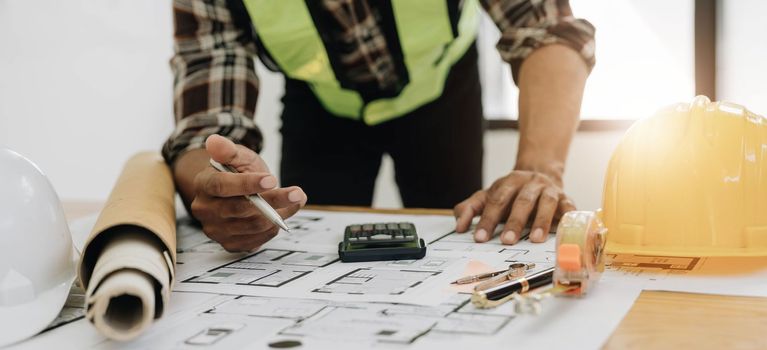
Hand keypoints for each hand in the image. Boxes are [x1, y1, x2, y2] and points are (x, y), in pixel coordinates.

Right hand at [189, 135, 306, 251]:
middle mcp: (205, 210)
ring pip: (252, 225)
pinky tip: (282, 214)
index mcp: (203, 185)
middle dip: (273, 200)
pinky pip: (257, 240)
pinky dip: (274, 227)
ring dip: (279, 214)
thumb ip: (229, 150)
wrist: (237, 193)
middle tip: (297, 193)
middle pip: (240, 208)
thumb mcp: (237, 156)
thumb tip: (214, 141)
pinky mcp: (229, 244)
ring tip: (295, 200)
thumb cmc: (237, 173)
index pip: (221, 185)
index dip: (247, 184)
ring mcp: (216, 230)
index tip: (272, 180)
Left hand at [453, 170, 574, 244]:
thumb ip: (471, 209)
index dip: (488, 219)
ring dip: (541, 220)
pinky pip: (569, 206)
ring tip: (535, 239)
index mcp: (509, 182)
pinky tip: (564, 228)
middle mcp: (530, 184)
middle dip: (514, 222)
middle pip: (522, 201)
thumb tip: (459, 227)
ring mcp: (549, 190)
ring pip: (546, 203)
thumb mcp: (488, 196)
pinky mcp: (565, 198)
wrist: (540, 173)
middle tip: (507, 241)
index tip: (480, 238)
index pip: (497, 200)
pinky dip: (568, 215)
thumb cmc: (511, 193)